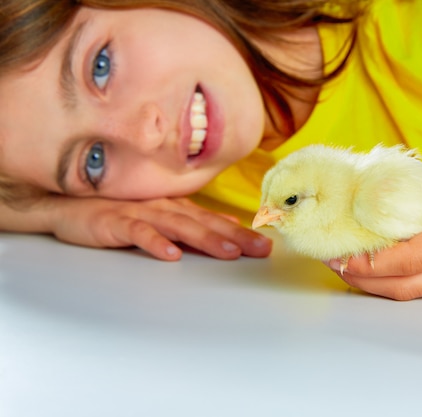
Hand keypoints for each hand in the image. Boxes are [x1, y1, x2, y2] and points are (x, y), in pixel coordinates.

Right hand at [48, 196, 271, 260]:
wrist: (68, 205)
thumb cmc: (116, 211)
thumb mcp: (160, 215)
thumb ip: (194, 221)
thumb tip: (231, 225)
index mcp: (174, 207)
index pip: (213, 220)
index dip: (240, 233)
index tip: (265, 245)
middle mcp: (162, 207)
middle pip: (203, 223)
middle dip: (234, 237)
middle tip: (259, 250)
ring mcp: (139, 213)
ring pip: (178, 226)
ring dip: (204, 238)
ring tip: (229, 252)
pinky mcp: (115, 222)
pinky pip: (137, 233)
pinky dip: (154, 242)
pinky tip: (171, 255)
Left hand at [328, 137, 421, 299]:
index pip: (414, 255)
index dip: (372, 260)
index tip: (341, 254)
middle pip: (407, 285)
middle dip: (365, 279)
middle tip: (333, 264)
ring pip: (420, 290)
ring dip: (382, 282)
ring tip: (353, 266)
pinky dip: (408, 278)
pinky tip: (396, 261)